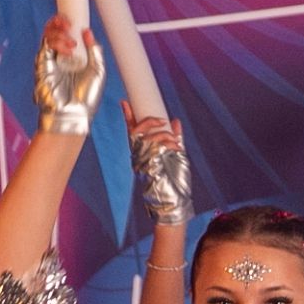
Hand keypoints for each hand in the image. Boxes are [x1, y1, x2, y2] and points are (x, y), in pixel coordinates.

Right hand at [35, 15, 105, 137]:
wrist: (74, 114)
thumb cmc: (87, 98)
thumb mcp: (98, 71)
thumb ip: (95, 50)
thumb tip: (88, 31)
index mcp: (74, 56)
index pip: (68, 33)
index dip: (69, 22)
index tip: (76, 21)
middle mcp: (60, 56)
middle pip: (54, 29)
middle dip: (60, 21)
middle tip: (69, 24)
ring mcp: (50, 59)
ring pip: (48, 34)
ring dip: (60, 33)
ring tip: (72, 45)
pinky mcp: (42, 64)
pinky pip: (45, 45)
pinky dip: (56, 42)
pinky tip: (67, 50)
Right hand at [128, 108, 191, 228]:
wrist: (175, 201)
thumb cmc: (175, 183)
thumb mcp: (177, 156)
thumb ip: (176, 139)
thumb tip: (176, 122)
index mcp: (143, 153)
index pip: (132, 131)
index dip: (128, 116)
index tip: (125, 102)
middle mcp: (139, 156)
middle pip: (136, 130)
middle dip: (149, 120)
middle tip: (162, 120)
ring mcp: (143, 160)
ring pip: (148, 136)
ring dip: (164, 135)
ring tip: (174, 143)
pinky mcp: (149, 164)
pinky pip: (155, 144)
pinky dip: (168, 142)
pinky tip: (175, 146)